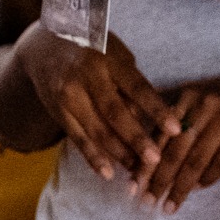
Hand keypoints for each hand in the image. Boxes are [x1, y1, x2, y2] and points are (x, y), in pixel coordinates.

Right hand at [16, 24, 182, 183]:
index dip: (156, 110)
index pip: (137, 88)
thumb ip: (130, 85)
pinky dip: (92, 156)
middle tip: (155, 160)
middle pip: (114, 113)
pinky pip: (77, 138)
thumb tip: (146, 119)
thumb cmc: (94, 50)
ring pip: (95, 129)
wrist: (44, 46)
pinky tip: (106, 173)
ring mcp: (68, 96)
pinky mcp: (57, 111)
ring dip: (117, 153)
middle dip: (136, 138)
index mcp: (109, 60)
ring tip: (136, 170)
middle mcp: (86, 78)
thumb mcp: (117, 56)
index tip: (175, 129)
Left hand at [131, 66, 219, 212]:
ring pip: (197, 160)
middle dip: (159, 180)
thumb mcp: (201, 99)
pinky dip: (208, 178)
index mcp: (188, 95)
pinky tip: (198, 189)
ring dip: (181, 187)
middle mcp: (205, 103)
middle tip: (147, 202)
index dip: (144, 163)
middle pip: (176, 150)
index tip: (132, 187)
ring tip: (170, 206)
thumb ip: (172, 119)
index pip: (159, 136)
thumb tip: (138, 155)